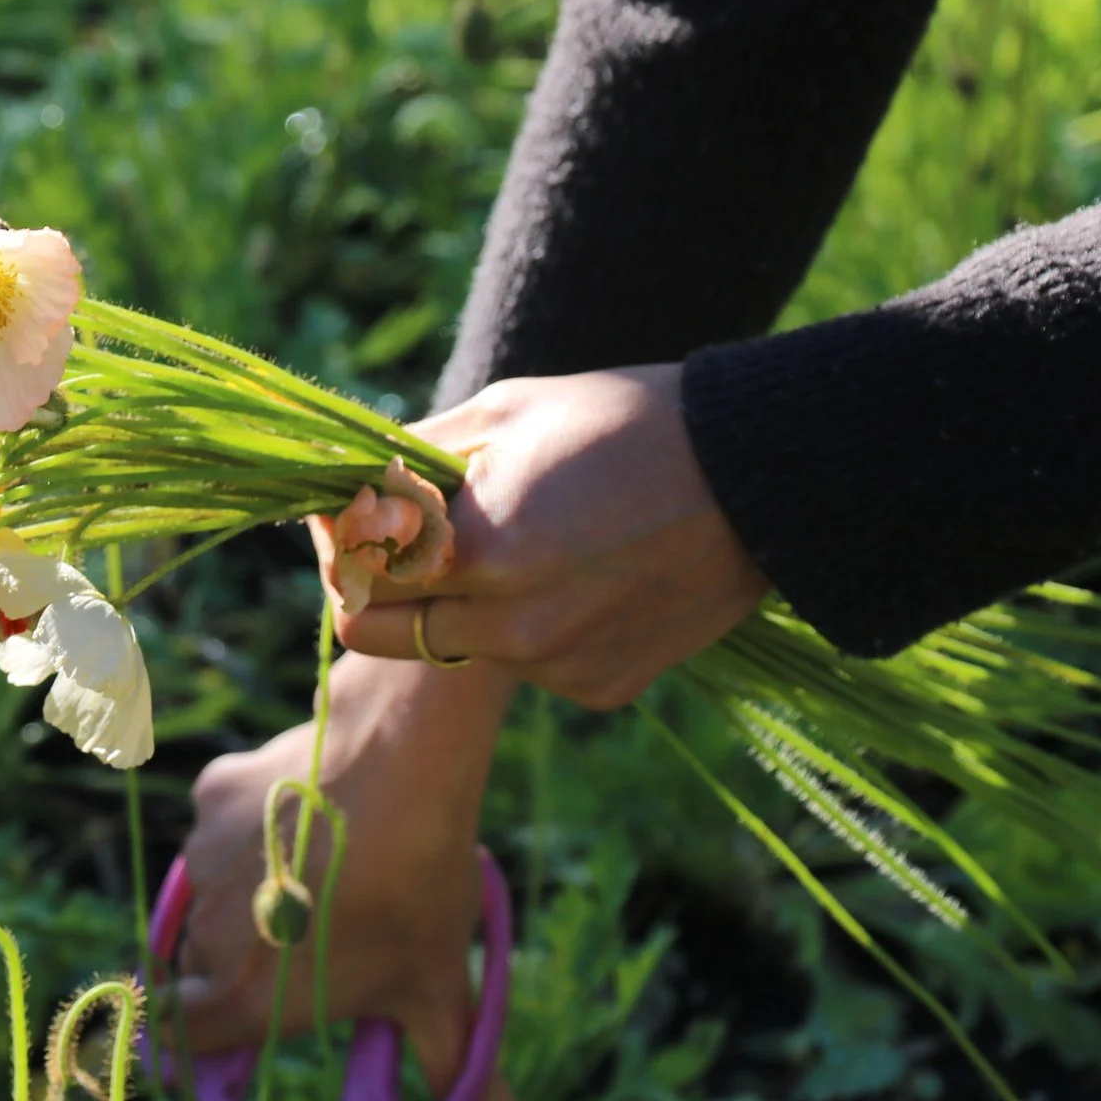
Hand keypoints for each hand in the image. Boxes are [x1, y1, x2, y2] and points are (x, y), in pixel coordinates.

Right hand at [175, 651, 539, 1100]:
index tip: (248, 1016)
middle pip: (200, 968)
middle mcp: (208, 937)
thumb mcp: (443, 992)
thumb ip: (468, 1087)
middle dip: (243, 963)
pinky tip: (308, 817)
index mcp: (247, 1001)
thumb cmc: (419, 887)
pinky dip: (251, 830)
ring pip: (210, 893)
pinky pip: (220, 828)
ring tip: (320, 872)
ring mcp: (202, 861)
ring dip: (247, 894)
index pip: (185, 1041)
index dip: (208, 1036)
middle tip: (309, 941)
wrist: (402, 758)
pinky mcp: (211, 795)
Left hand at [329, 365, 767, 709]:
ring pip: (457, 645)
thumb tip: (350, 484)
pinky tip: (579, 570)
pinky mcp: (601, 687)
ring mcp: (560, 667)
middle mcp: (514, 629)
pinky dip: (527, 622)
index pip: (357, 579)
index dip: (340, 540)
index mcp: (481, 552)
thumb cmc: (626, 422)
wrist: (760, 476)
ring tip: (518, 535)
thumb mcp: (506, 413)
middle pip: (384, 632)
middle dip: (378, 582)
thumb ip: (414, 459)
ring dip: (458, 599)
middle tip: (400, 532)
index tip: (348, 508)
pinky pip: (529, 662)